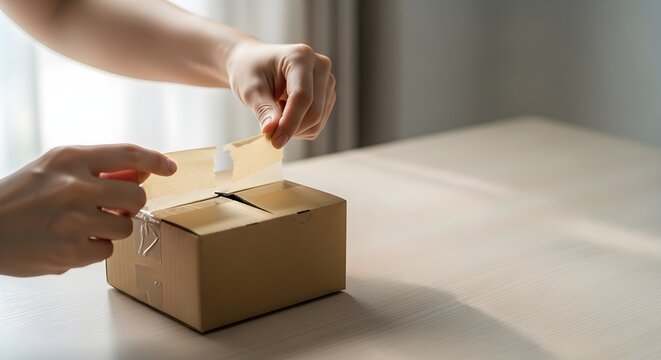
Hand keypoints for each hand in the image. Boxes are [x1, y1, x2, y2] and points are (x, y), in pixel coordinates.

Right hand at [0, 144, 176, 276]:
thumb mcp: (54, 168)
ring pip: (125, 226)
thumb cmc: (21, 196)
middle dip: (129, 204)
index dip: (155, 160)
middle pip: (137, 197)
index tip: (170, 167)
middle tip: (111, 207)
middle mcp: (75, 187)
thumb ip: (98, 168)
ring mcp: (73, 221)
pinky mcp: (70, 252)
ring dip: (110, 228)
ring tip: (82, 225)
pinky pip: (106, 250)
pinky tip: (69, 242)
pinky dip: (93, 248)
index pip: (128, 154)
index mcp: (71, 159)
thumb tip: (142, 173)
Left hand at [226, 41, 336, 148]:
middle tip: (269, 130)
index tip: (275, 142)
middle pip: (314, 112)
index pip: (302, 96)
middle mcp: (320, 66)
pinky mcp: (328, 95)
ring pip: (318, 121)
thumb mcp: (250, 89)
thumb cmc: (249, 72)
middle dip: (292, 128)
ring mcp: (327, 81)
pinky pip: (318, 124)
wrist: (254, 64)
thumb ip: (263, 109)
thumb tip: (271, 131)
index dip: (290, 122)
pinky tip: (285, 112)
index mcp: (301, 56)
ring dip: (295, 128)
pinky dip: (300, 127)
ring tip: (275, 112)